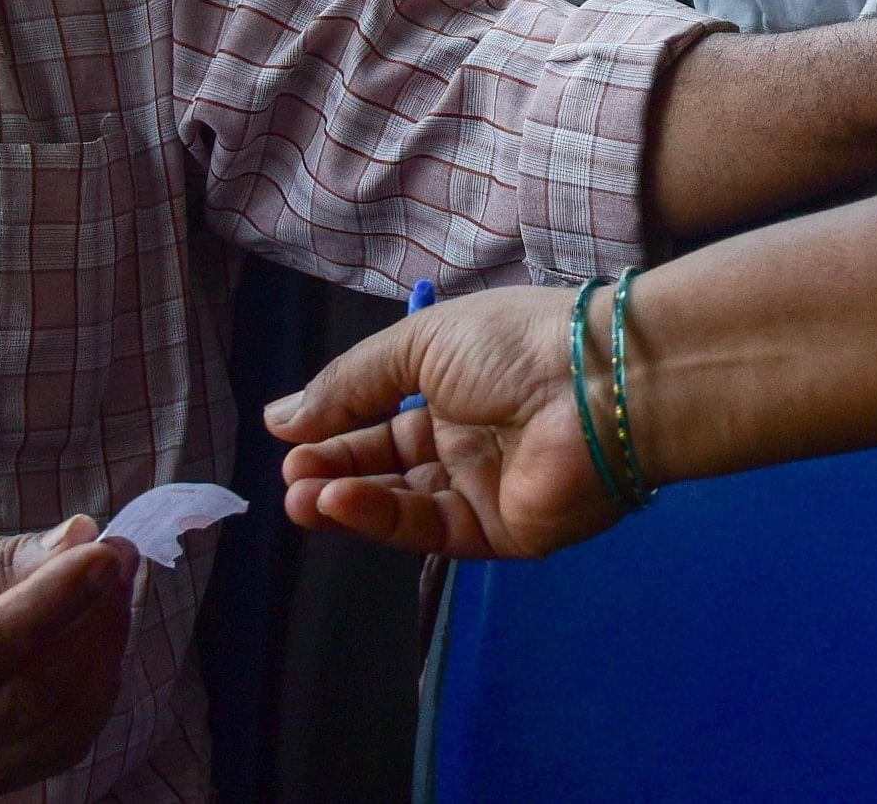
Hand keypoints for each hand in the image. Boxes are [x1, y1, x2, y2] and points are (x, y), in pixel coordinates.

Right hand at [0, 518, 140, 800]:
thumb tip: (80, 542)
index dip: (53, 602)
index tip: (105, 553)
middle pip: (29, 698)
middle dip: (93, 624)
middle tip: (119, 557)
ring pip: (57, 732)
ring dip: (104, 658)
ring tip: (111, 592)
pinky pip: (56, 749)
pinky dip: (92, 693)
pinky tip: (93, 639)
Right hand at [266, 285, 623, 560]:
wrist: (597, 383)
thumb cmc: (513, 344)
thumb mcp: (418, 343)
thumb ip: (349, 386)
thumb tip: (279, 417)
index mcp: (456, 386)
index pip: (381, 416)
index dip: (335, 428)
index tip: (285, 436)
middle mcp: (468, 439)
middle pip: (386, 465)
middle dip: (332, 468)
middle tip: (288, 475)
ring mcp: (483, 488)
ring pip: (400, 502)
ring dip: (346, 498)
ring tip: (299, 495)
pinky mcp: (497, 532)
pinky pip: (428, 527)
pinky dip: (378, 517)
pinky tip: (336, 501)